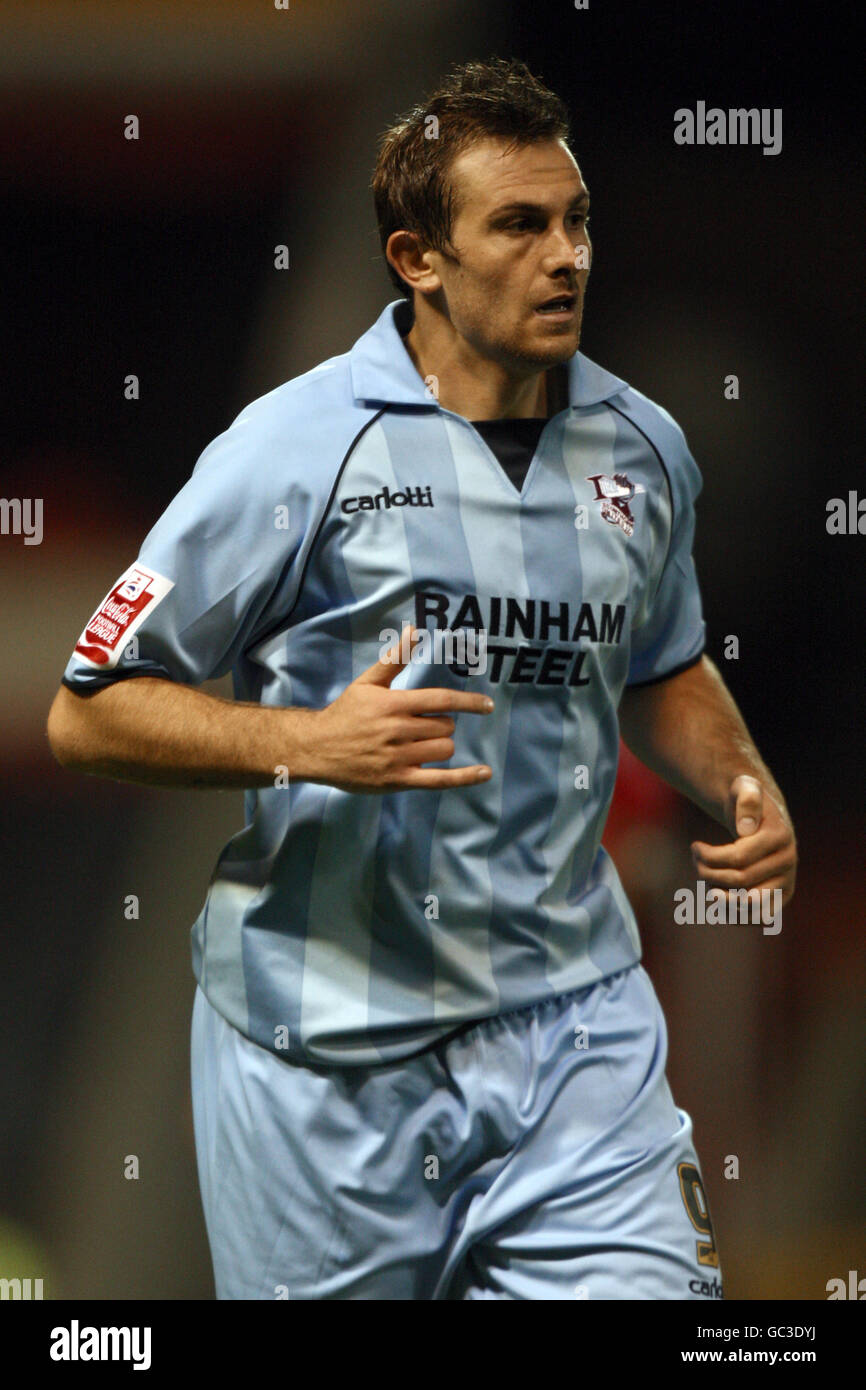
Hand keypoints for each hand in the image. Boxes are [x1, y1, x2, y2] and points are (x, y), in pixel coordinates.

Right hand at [307, 628, 494, 792]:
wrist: (316, 748)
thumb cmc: (345, 713)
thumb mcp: (367, 683)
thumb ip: (394, 658)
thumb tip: (414, 630)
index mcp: (394, 704)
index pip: (441, 700)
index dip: (469, 702)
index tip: (488, 705)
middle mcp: (398, 730)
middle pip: (445, 727)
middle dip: (441, 725)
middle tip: (420, 726)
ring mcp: (399, 758)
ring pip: (444, 749)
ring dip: (440, 745)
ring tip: (419, 744)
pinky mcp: (398, 780)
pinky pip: (439, 780)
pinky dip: (464, 777)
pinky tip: (484, 773)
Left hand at [690, 774, 797, 907]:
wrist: (762, 820)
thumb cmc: (747, 803)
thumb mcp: (745, 789)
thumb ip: (747, 800)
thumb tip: (745, 829)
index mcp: (780, 837)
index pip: (738, 858)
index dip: (709, 856)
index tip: (694, 847)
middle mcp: (788, 862)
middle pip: (739, 880)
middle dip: (709, 872)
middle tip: (696, 861)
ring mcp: (786, 882)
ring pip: (747, 903)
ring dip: (718, 895)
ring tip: (705, 880)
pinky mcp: (780, 899)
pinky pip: (756, 917)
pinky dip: (732, 914)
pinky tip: (714, 900)